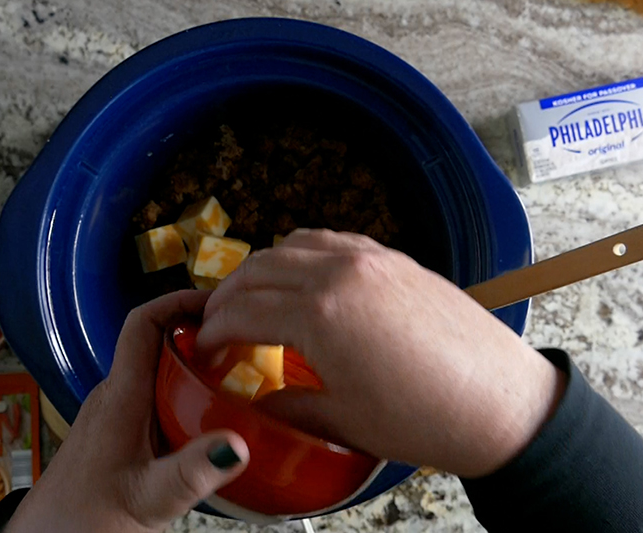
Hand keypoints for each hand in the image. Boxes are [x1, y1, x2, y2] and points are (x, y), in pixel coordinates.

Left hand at [6, 291, 248, 532]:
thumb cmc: (82, 521)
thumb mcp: (147, 499)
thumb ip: (191, 473)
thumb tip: (235, 445)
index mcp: (120, 397)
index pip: (142, 323)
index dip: (178, 301)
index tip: (217, 300)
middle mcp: (116, 395)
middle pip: (158, 341)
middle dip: (200, 331)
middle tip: (243, 338)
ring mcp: (117, 411)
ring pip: (159, 368)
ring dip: (195, 362)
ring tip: (238, 370)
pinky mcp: (121, 430)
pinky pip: (157, 394)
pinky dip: (187, 391)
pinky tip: (210, 415)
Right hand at [198, 229, 564, 477]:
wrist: (501, 402)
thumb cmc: (423, 418)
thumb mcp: (343, 420)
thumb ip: (287, 406)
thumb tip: (258, 404)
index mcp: (319, 314)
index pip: (243, 311)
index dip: (213, 331)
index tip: (202, 346)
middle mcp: (339, 272)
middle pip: (258, 270)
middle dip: (227, 295)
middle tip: (217, 322)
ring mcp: (369, 258)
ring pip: (293, 245)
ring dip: (262, 268)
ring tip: (253, 296)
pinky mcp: (394, 257)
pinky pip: (332, 240)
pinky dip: (303, 253)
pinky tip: (304, 277)